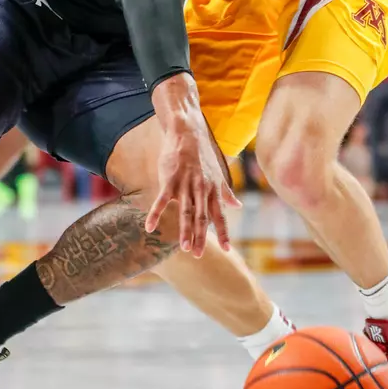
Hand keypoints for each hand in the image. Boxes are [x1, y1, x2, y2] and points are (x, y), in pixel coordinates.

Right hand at [146, 124, 241, 256]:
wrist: (187, 133)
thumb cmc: (202, 155)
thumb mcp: (218, 174)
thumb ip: (226, 192)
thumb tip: (238, 205)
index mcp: (213, 189)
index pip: (220, 214)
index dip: (224, 232)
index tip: (227, 249)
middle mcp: (201, 189)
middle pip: (202, 217)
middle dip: (201, 237)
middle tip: (198, 255)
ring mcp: (185, 185)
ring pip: (185, 211)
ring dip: (185, 230)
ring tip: (185, 248)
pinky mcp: (170, 179)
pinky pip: (162, 200)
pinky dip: (155, 214)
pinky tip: (149, 228)